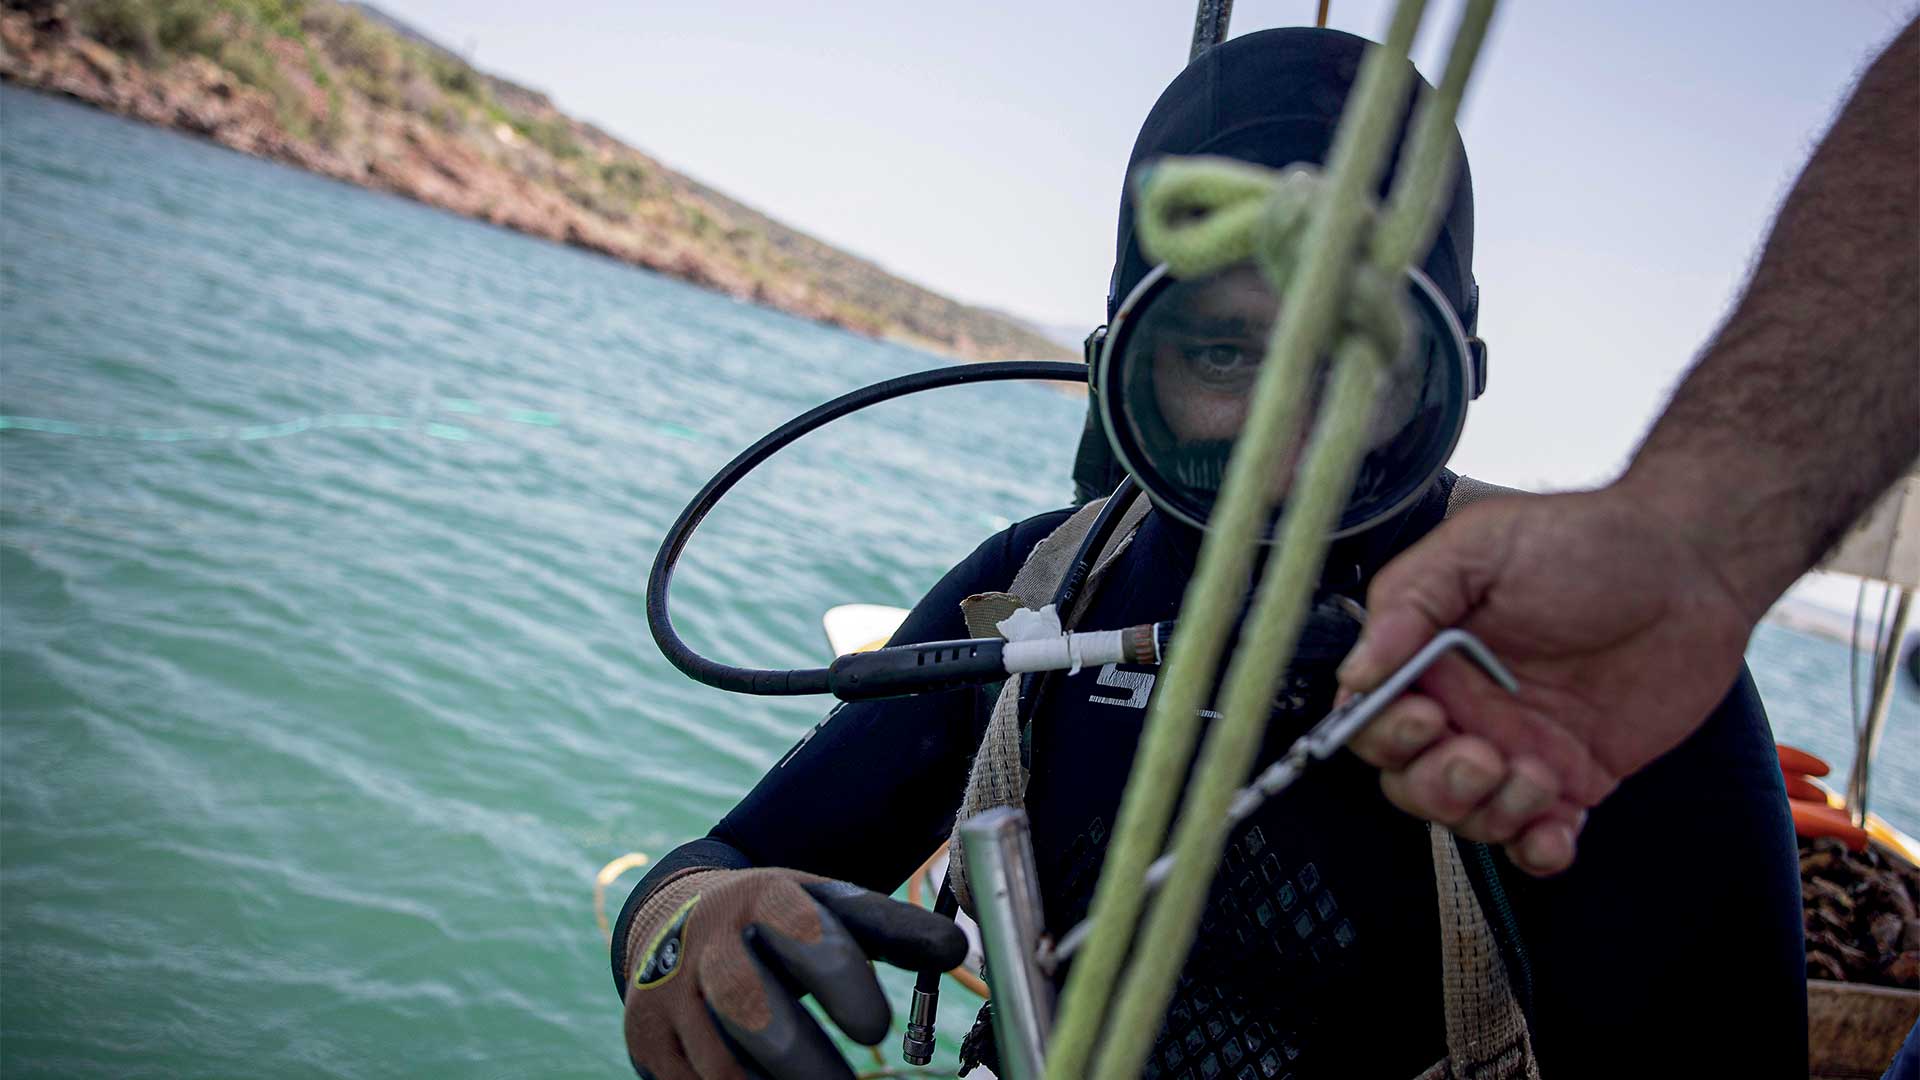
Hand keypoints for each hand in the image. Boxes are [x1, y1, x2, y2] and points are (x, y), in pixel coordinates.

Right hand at [620, 867, 966, 1078]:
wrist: (677, 920)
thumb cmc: (776, 922)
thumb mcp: (827, 907)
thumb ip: (890, 928)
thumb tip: (956, 950)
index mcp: (760, 897)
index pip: (798, 930)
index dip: (838, 976)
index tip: (878, 1028)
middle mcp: (707, 942)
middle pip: (747, 1001)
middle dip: (799, 1054)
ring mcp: (668, 993)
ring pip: (716, 1059)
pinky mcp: (646, 1039)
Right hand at [1336, 485, 1755, 874]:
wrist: (1688, 565)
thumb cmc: (1582, 540)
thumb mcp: (1479, 547)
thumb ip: (1409, 601)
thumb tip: (1355, 673)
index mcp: (1428, 659)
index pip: (1372, 720)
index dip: (1384, 733)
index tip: (1424, 717)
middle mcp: (1465, 710)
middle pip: (1410, 783)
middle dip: (1438, 785)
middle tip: (1483, 756)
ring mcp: (1517, 750)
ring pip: (1469, 818)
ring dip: (1493, 813)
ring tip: (1540, 772)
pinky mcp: (1575, 780)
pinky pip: (1537, 841)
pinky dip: (1538, 851)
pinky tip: (1558, 831)